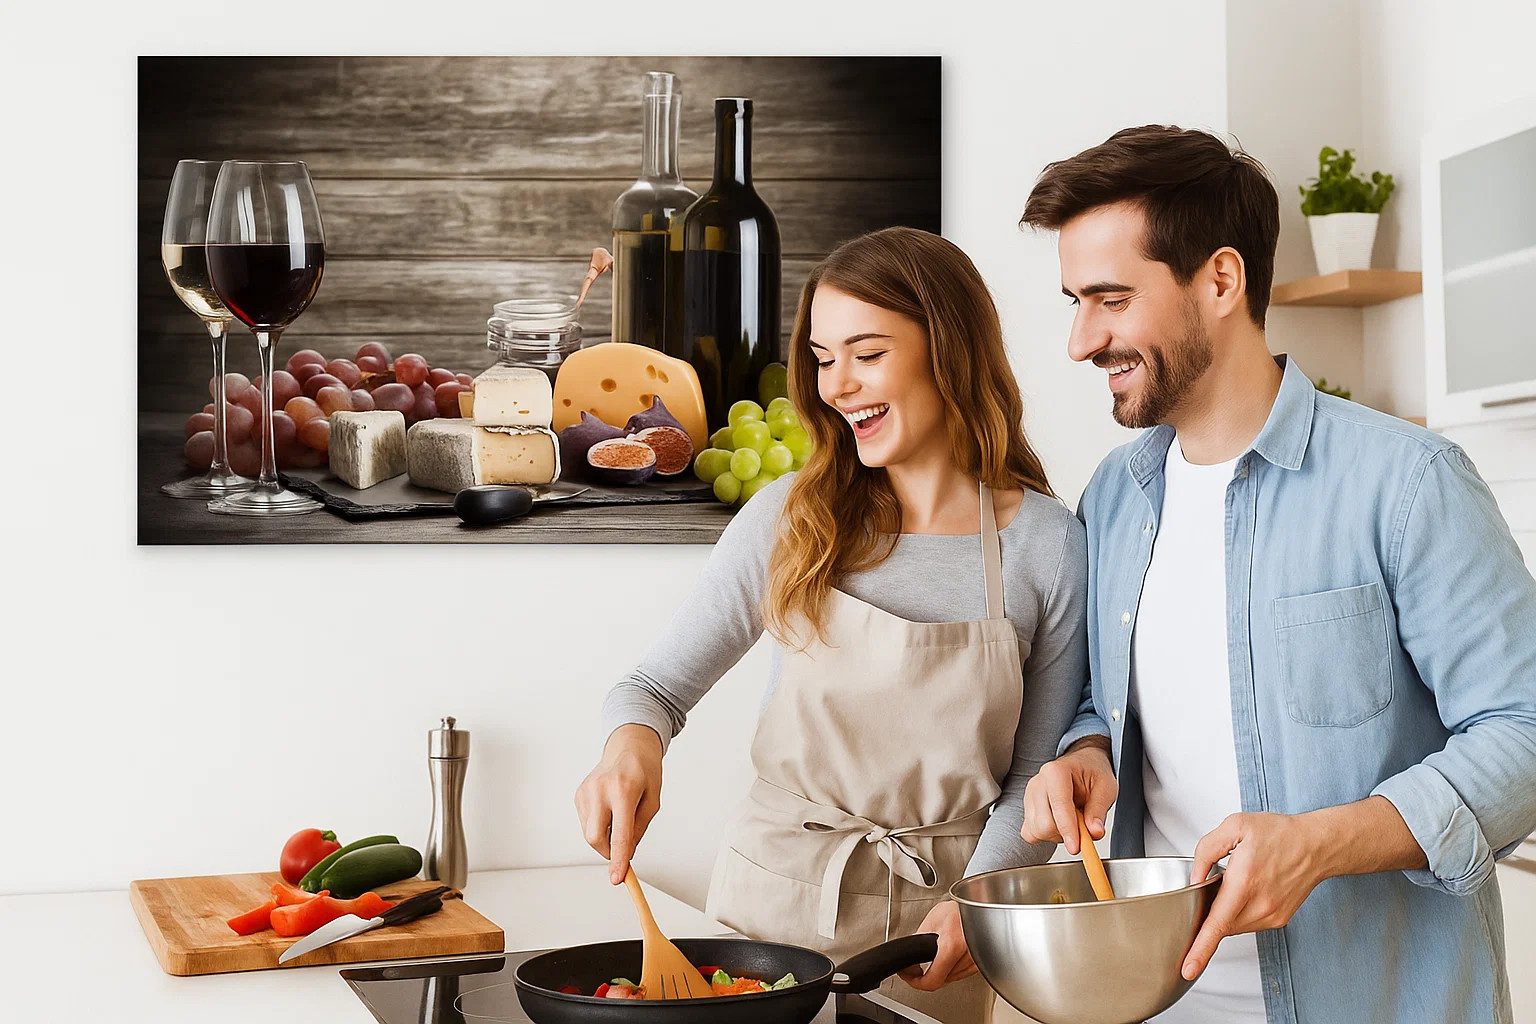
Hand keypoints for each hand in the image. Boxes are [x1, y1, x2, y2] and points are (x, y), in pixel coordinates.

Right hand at [574, 725, 663, 883]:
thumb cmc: (644, 771)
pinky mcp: (579, 793)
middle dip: (608, 851)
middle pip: (595, 838)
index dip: (619, 860)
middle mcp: (600, 789)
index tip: (617, 878)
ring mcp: (586, 791)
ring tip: (619, 816)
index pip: (620, 834)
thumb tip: (626, 853)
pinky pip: (586, 822)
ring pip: (589, 832)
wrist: (628, 746)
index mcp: (623, 790)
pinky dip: (598, 825)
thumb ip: (639, 829)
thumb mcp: (653, 800)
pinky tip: (609, 808)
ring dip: (605, 837)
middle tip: (623, 848)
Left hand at [898, 901, 975, 990]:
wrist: (982, 903)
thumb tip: (911, 954)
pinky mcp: (984, 960)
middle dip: (929, 974)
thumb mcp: (934, 919)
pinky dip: (956, 968)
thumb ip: (921, 939)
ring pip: (954, 978)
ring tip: (937, 957)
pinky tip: (952, 956)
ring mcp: (978, 960)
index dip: (916, 982)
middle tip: (918, 966)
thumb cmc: (962, 905)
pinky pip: (965, 972)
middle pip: (943, 980)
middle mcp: (968, 955)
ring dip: (943, 972)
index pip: (933, 980)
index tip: (910, 977)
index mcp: (952, 945)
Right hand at [1020, 738, 1116, 853]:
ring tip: (1072, 822)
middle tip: (1083, 827)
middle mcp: (1038, 783)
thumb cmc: (1092, 772)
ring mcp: (1029, 796)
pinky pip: (1030, 833)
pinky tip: (1059, 825)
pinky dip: (1045, 836)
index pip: (1059, 806)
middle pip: (1044, 824)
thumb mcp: (1106, 787)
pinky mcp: (1027, 809)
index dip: (1068, 830)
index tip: (1076, 847)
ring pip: (1036, 831)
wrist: (1082, 765)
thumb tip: (1094, 832)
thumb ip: (1099, 810)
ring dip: (1057, 835)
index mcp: (1056, 771)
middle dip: (1065, 834)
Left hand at [1181, 811, 1326, 980]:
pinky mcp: (1278, 920)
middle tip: (1215, 882)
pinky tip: (1249, 889)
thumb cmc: (1278, 834)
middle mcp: (1260, 905)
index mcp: (1245, 882)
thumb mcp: (1234, 827)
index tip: (1188, 968)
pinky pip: (1248, 923)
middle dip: (1209, 912)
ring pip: (1234, 925)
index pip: (1217, 924)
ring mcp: (1271, 916)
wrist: (1316, 846)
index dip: (1200, 949)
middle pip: (1221, 924)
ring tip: (1237, 881)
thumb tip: (1195, 879)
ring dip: (1225, 911)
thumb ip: (1206, 851)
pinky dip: (1239, 912)